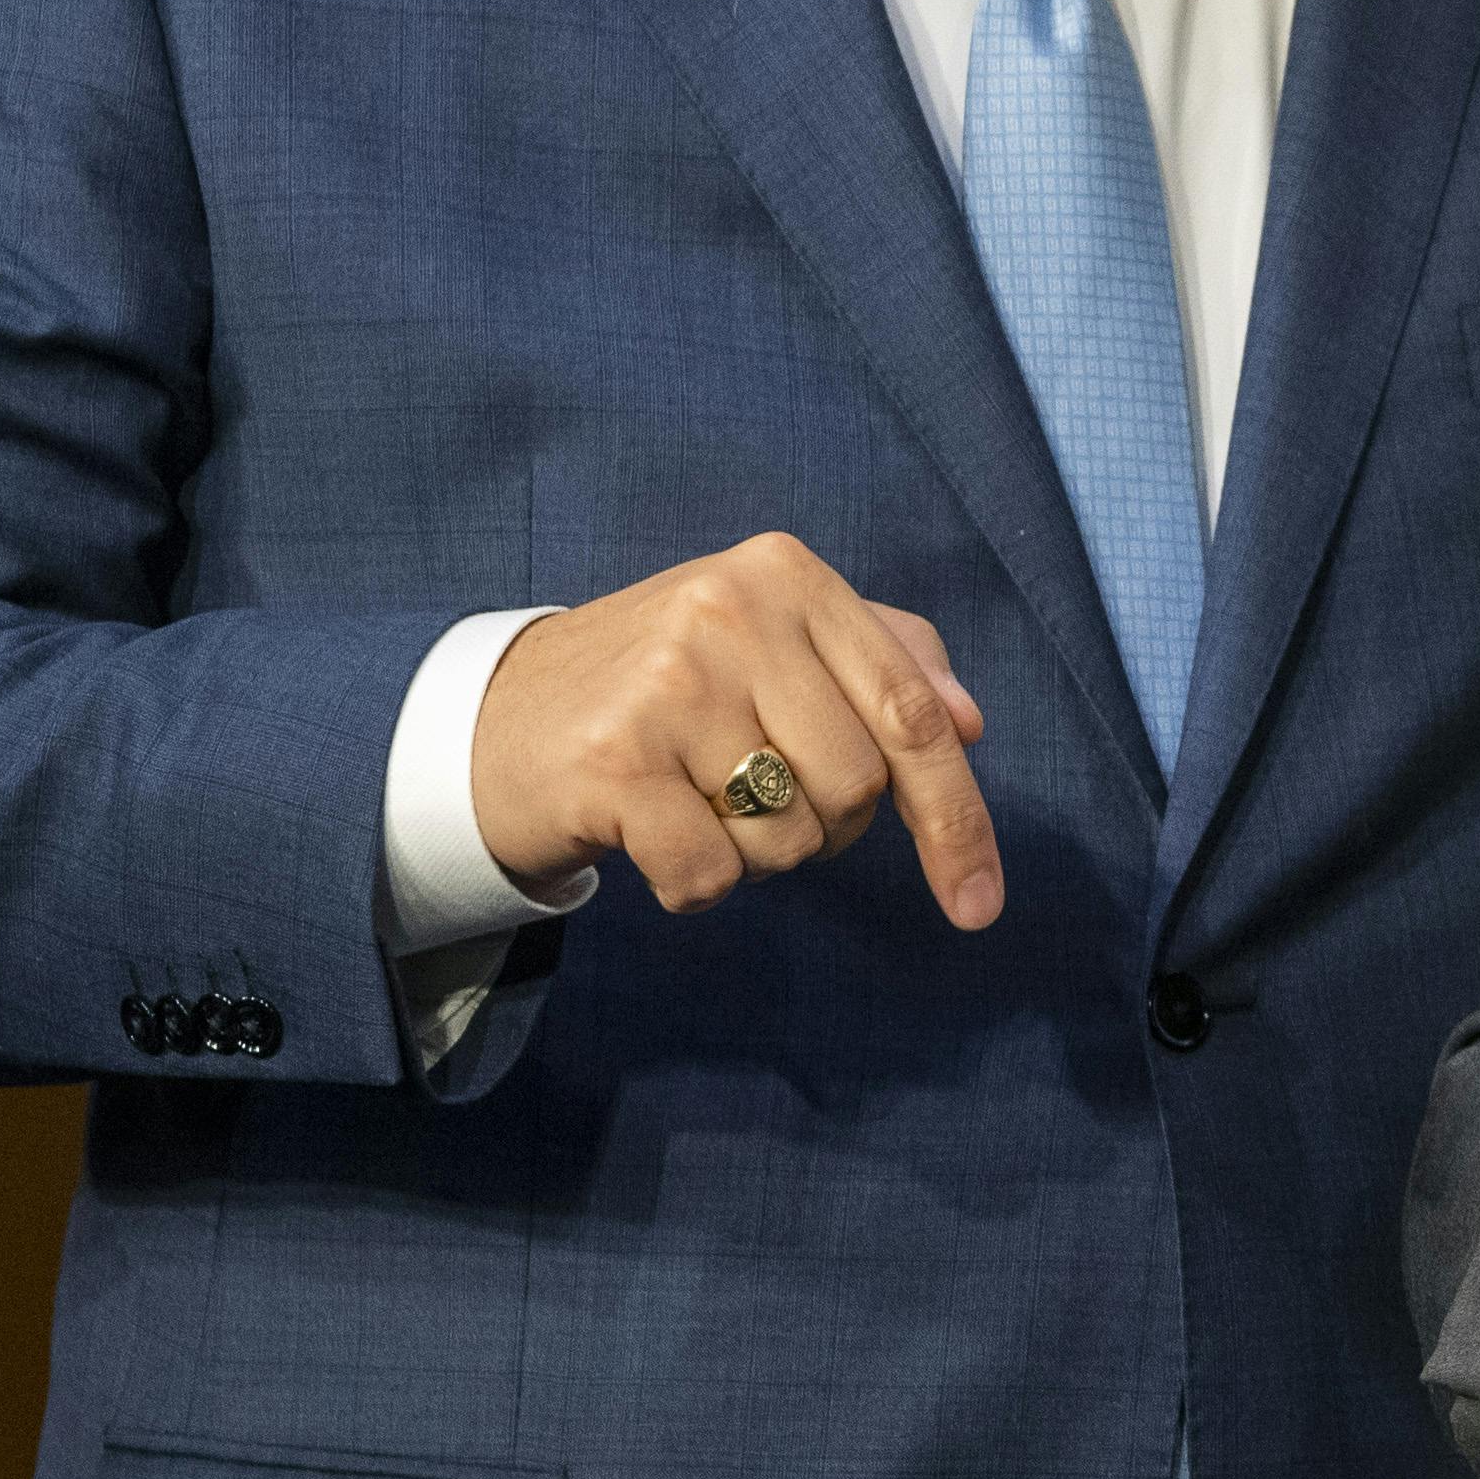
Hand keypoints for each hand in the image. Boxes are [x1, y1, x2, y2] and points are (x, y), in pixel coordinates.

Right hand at [471, 532, 1002, 925]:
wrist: (498, 716)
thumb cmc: (667, 686)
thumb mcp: (774, 640)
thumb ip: (884, 661)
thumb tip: (970, 722)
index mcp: (787, 574)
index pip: (913, 711)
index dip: (958, 818)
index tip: (981, 904)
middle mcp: (731, 610)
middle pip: (856, 787)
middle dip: (824, 826)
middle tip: (753, 795)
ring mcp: (668, 683)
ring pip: (789, 838)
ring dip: (756, 853)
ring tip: (695, 798)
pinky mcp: (612, 761)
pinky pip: (712, 875)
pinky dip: (695, 884)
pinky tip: (652, 834)